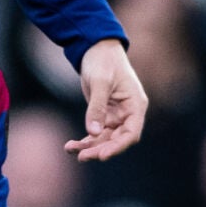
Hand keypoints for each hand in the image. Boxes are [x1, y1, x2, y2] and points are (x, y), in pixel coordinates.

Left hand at [65, 40, 147, 161]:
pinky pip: (96, 133)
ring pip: (105, 139)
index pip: (131, 132)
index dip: (118, 146)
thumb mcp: (100, 82)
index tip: (103, 155)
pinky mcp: (104, 115)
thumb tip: (93, 132)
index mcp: (135, 105)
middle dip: (100, 149)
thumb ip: (97, 107)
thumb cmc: (103, 62)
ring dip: (89, 147)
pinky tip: (70, 146)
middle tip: (82, 157)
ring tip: (71, 150)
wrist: (96, 49)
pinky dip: (84, 140)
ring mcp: (116, 116)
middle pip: (117, 139)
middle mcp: (128, 114)